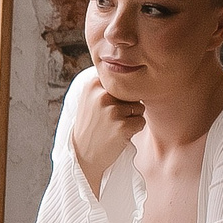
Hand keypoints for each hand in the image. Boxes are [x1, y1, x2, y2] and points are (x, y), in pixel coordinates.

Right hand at [68, 67, 142, 197]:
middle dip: (127, 107)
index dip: (119, 96)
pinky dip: (134, 129)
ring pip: (139, 107)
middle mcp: (102, 95)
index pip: (122, 82)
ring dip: (131, 118)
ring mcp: (111, 111)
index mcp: (93, 84)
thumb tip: (131, 67)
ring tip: (113, 127)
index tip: (107, 106)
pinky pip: (141, 121)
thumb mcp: (90, 99)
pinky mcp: (121, 126)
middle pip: (132, 94)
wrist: (82, 155)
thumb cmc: (90, 126)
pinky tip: (119, 135)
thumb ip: (105, 85)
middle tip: (109, 120)